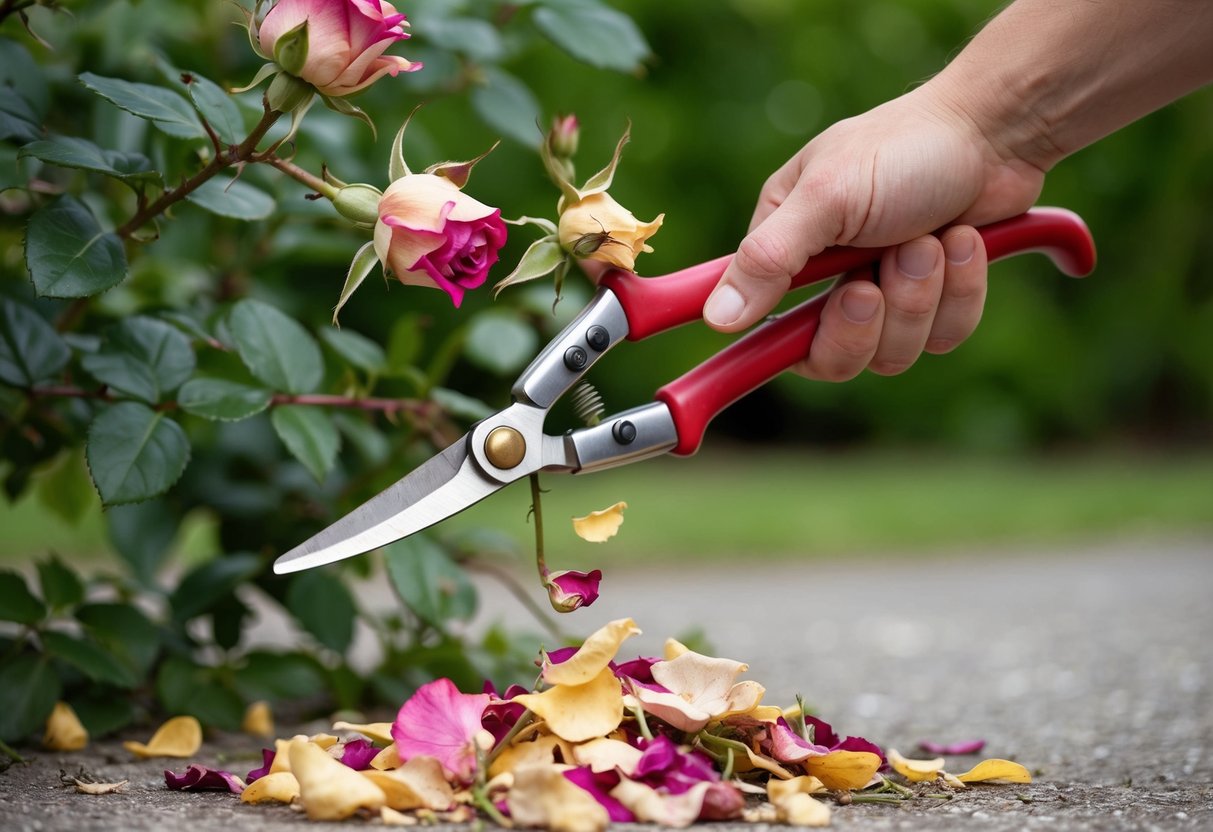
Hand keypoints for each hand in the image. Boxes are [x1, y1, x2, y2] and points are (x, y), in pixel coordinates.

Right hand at [705, 84, 1046, 378]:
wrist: (995, 131)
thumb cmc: (902, 149)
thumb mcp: (826, 198)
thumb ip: (768, 259)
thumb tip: (716, 317)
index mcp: (785, 249)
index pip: (763, 326)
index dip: (784, 343)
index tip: (818, 322)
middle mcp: (826, 279)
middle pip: (830, 358)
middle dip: (867, 320)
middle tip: (879, 275)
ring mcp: (883, 295)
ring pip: (892, 353)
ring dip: (918, 296)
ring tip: (931, 239)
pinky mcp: (934, 303)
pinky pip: (942, 337)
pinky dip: (959, 291)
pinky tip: (962, 242)